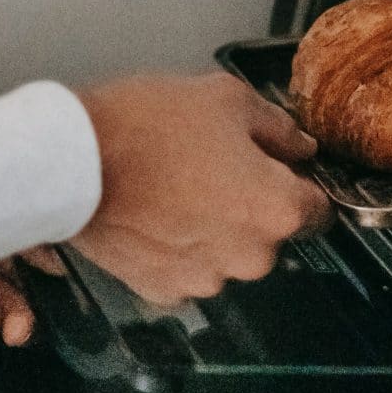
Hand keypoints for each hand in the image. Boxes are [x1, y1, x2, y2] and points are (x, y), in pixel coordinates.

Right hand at [71, 72, 332, 305]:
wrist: (73, 162)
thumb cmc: (148, 127)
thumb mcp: (228, 101)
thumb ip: (280, 130)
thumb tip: (302, 147)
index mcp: (278, 210)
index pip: (319, 209)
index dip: (298, 183)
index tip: (278, 170)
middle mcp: (252, 256)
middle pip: (270, 233)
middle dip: (251, 206)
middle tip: (213, 169)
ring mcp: (208, 279)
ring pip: (229, 253)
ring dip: (214, 230)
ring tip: (177, 189)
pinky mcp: (166, 291)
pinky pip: (189, 269)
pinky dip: (179, 249)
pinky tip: (157, 215)